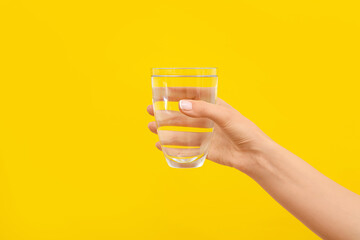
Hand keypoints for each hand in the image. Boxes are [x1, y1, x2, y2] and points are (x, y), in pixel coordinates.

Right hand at [147, 98, 273, 173]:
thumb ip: (203, 110)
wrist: (254, 155)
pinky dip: (173, 146)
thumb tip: (181, 106)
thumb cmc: (244, 130)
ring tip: (151, 128)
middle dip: (165, 112)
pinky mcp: (205, 149)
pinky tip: (161, 146)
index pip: (191, 96)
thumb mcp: (224, 116)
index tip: (160, 91)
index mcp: (212, 106)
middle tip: (150, 110)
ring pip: (180, 131)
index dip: (176, 93)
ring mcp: (205, 135)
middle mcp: (206, 119)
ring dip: (165, 129)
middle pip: (181, 114)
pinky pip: (185, 147)